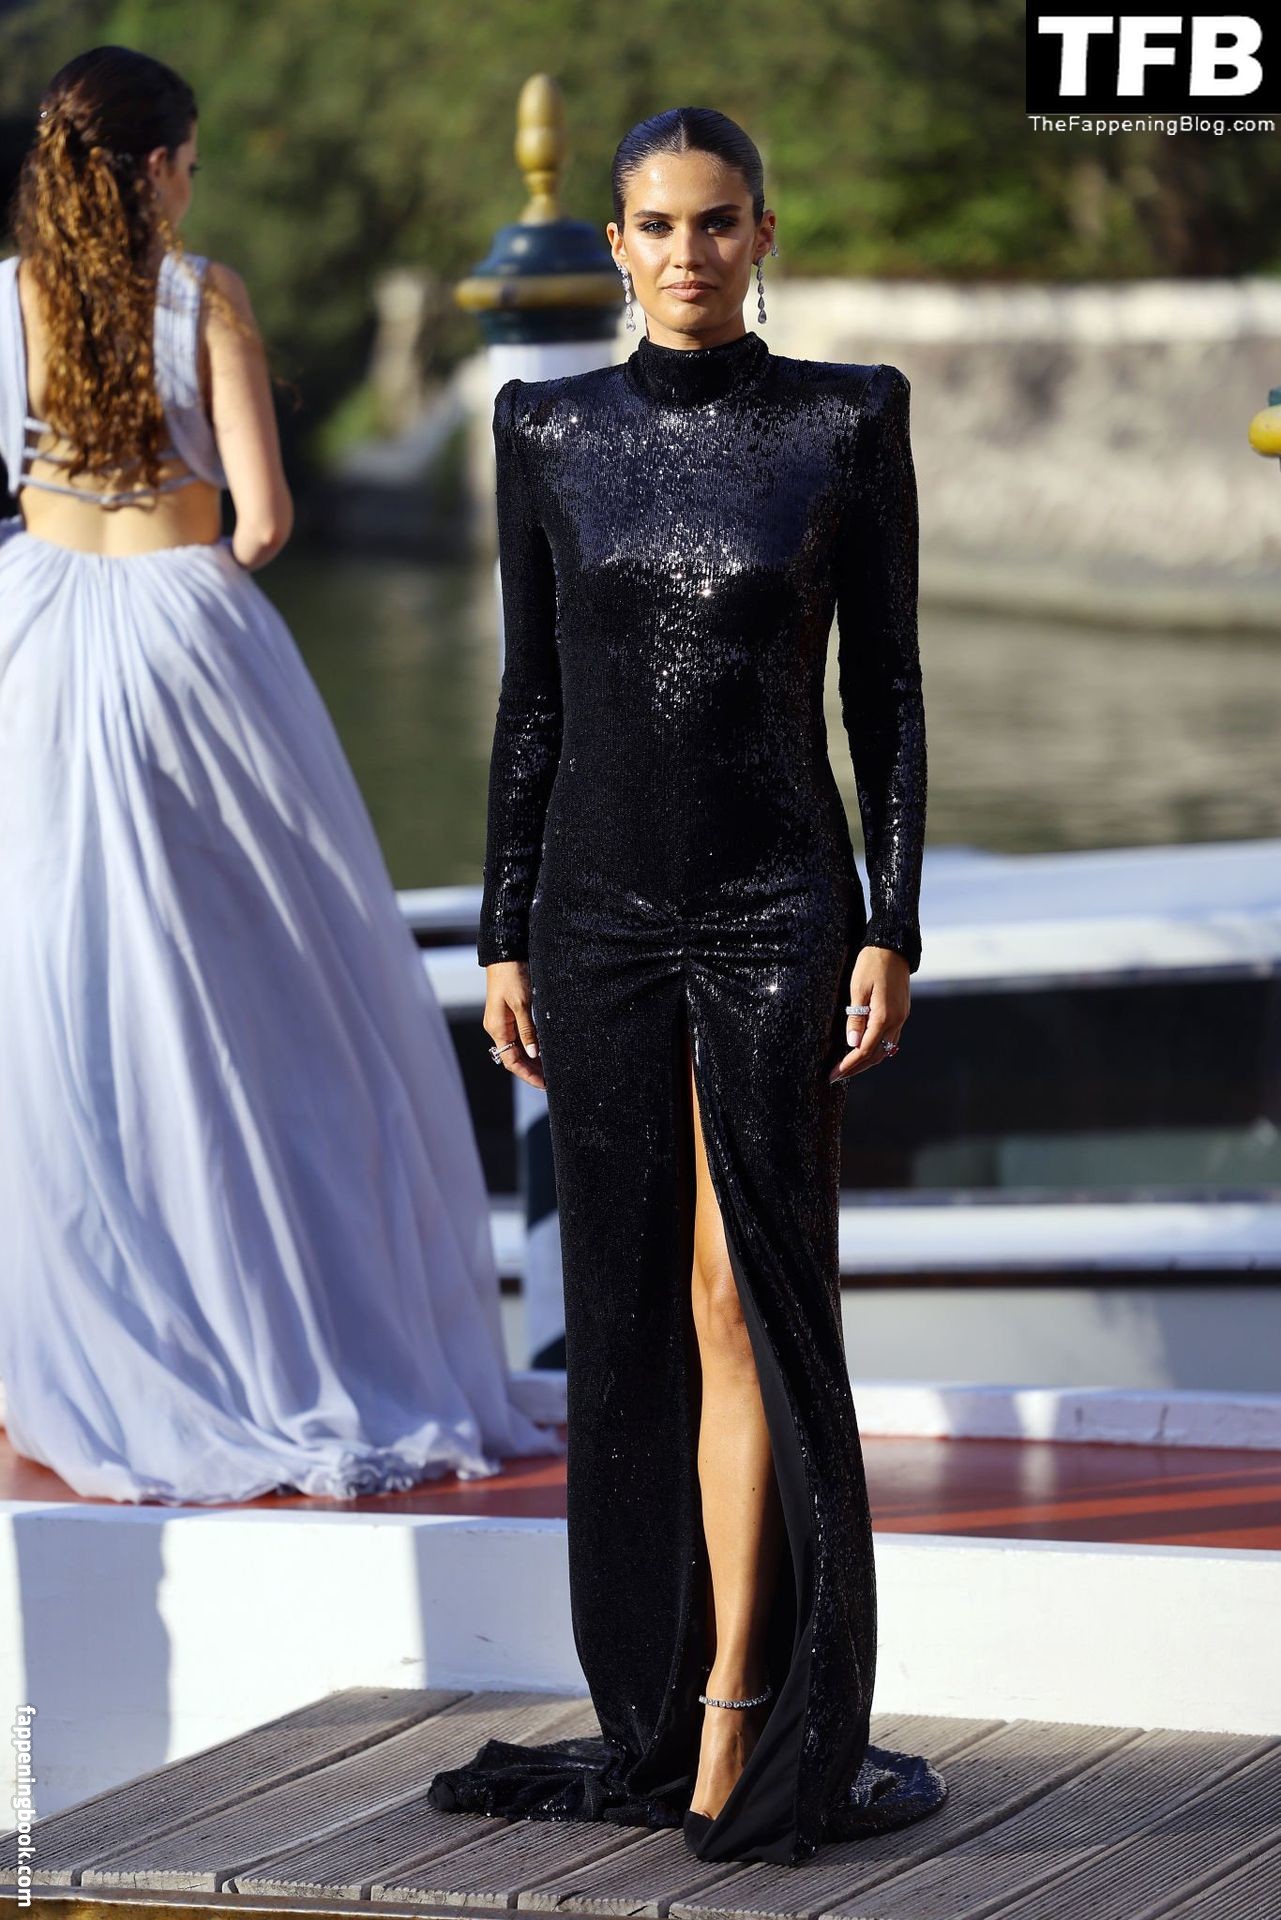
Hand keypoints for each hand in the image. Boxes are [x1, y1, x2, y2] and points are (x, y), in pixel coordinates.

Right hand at [484, 960, 544, 1091]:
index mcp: (497, 1028)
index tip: (544, 1084)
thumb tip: (533, 1054)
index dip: (527, 1074)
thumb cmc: (512, 976)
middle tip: (552, 1080)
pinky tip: (544, 1051)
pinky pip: (520, 1037)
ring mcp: (503, 1022)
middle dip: (531, 1070)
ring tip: (551, 1070)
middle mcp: (498, 1028)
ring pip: (518, 1048)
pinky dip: (532, 1046)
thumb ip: (528, 1030)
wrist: (505, 954)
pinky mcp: (510, 1014)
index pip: (510, 1061)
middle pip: (514, 1057)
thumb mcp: (522, 1004)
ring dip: (533, 1060)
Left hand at [829, 946, 909, 1082]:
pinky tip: (865, 1052)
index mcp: (885, 1016)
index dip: (849, 1065)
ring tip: (848, 1068)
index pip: (865, 1050)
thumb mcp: (858, 988)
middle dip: (856, 1068)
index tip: (833, 1074)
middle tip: (836, 1076)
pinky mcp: (901, 1013)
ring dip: (867, 1061)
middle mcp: (896, 1020)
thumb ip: (856, 1018)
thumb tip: (852, 1044)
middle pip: (877, 1054)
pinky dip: (877, 1050)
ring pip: (885, 1049)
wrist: (893, 946)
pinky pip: (890, 1039)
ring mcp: (901, 1017)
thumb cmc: (871, 963)